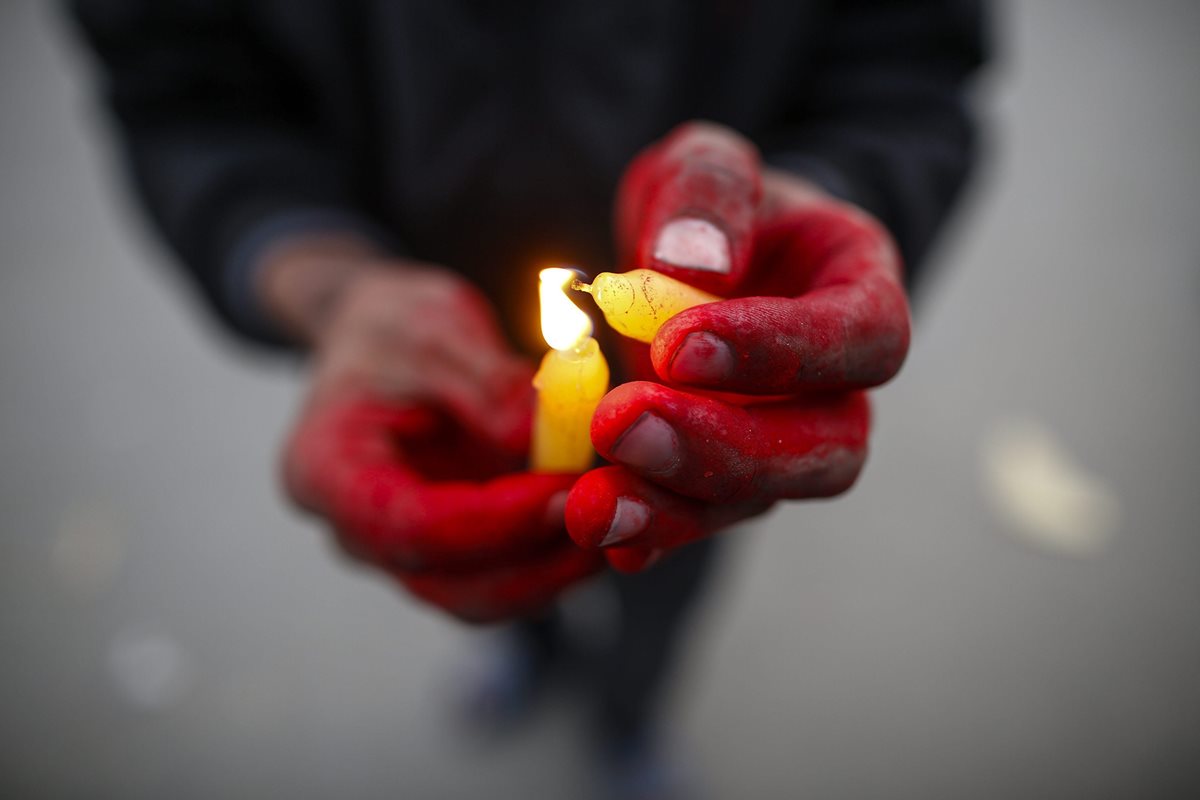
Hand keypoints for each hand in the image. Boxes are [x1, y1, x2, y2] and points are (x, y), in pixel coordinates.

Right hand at [262, 239, 601, 621]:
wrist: (381, 342)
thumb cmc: (392, 327)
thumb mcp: (432, 325)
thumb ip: (482, 384)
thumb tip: (537, 440)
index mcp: (326, 471)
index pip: (409, 527)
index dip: (494, 521)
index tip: (564, 492)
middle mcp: (359, 532)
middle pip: (452, 585)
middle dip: (540, 562)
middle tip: (615, 516)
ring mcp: (408, 551)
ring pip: (486, 596)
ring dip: (558, 568)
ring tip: (623, 515)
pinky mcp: (453, 552)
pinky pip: (506, 576)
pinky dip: (556, 556)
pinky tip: (606, 514)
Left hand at [566, 122, 910, 571]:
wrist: (689, 261)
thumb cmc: (709, 210)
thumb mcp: (704, 167)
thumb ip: (706, 196)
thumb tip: (696, 266)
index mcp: (860, 294)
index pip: (862, 336)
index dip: (781, 350)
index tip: (677, 346)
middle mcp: (839, 386)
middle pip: (826, 447)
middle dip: (722, 448)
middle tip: (620, 425)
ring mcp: (786, 443)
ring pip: (760, 498)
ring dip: (676, 508)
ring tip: (592, 505)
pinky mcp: (726, 480)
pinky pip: (700, 518)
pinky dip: (649, 532)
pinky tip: (597, 534)